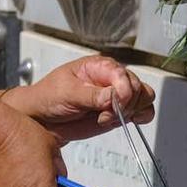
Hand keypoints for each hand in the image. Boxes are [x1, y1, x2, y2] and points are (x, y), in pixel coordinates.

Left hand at [5, 56, 154, 142]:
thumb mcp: (66, 93)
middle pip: (137, 87)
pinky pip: (142, 111)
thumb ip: (91, 95)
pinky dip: (140, 117)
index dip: (123, 91)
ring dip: (132, 111)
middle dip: (125, 104)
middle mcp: (112, 78)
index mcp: (99, 66)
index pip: (123, 75)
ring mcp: (118, 95)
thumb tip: (113, 96)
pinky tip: (122, 120)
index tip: (114, 105)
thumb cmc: (49, 97)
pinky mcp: (120, 112)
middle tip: (103, 115)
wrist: (42, 118)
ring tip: (106, 118)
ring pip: (144, 98)